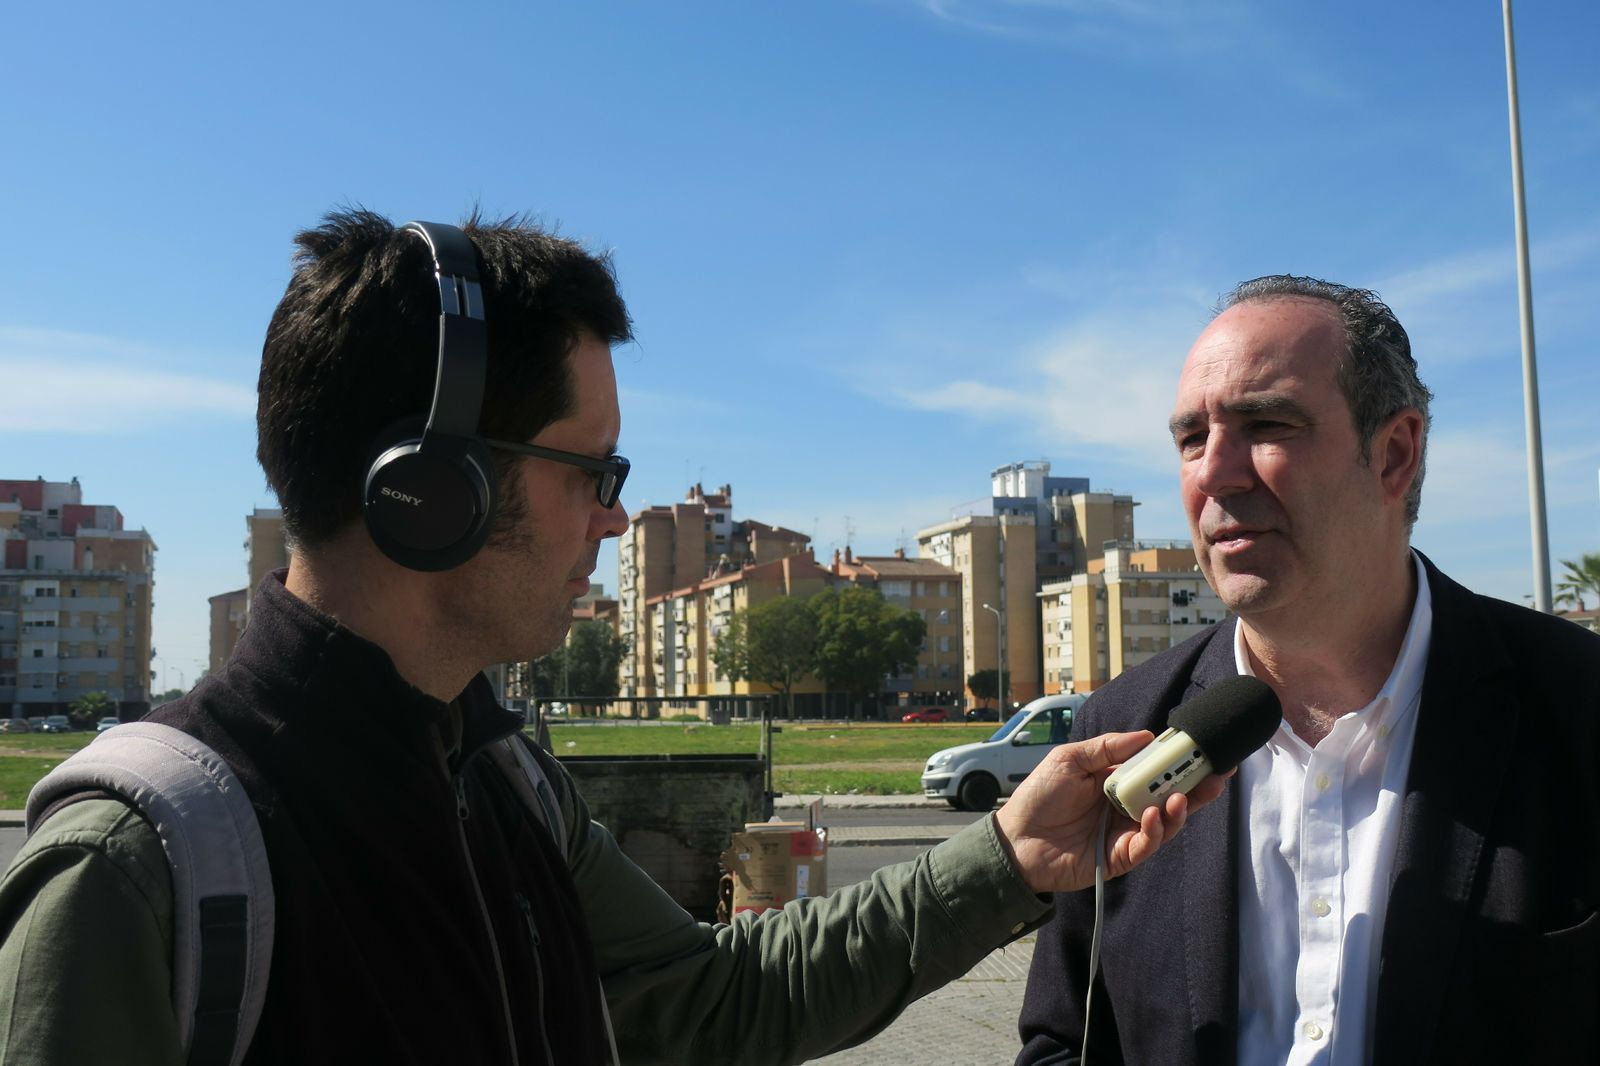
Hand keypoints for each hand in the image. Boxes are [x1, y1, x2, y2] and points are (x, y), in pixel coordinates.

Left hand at [993, 731, 1228, 893]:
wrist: (1015, 839)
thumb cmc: (1038, 796)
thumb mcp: (1069, 760)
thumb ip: (1106, 748)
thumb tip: (1147, 736)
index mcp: (1116, 781)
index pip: (1156, 771)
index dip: (1180, 763)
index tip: (1205, 751)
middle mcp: (1126, 807)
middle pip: (1170, 798)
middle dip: (1196, 788)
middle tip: (1217, 776)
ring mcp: (1125, 833)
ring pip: (1165, 823)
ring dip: (1178, 810)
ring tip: (1181, 798)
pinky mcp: (1120, 858)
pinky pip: (1146, 845)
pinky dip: (1155, 831)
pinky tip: (1154, 815)